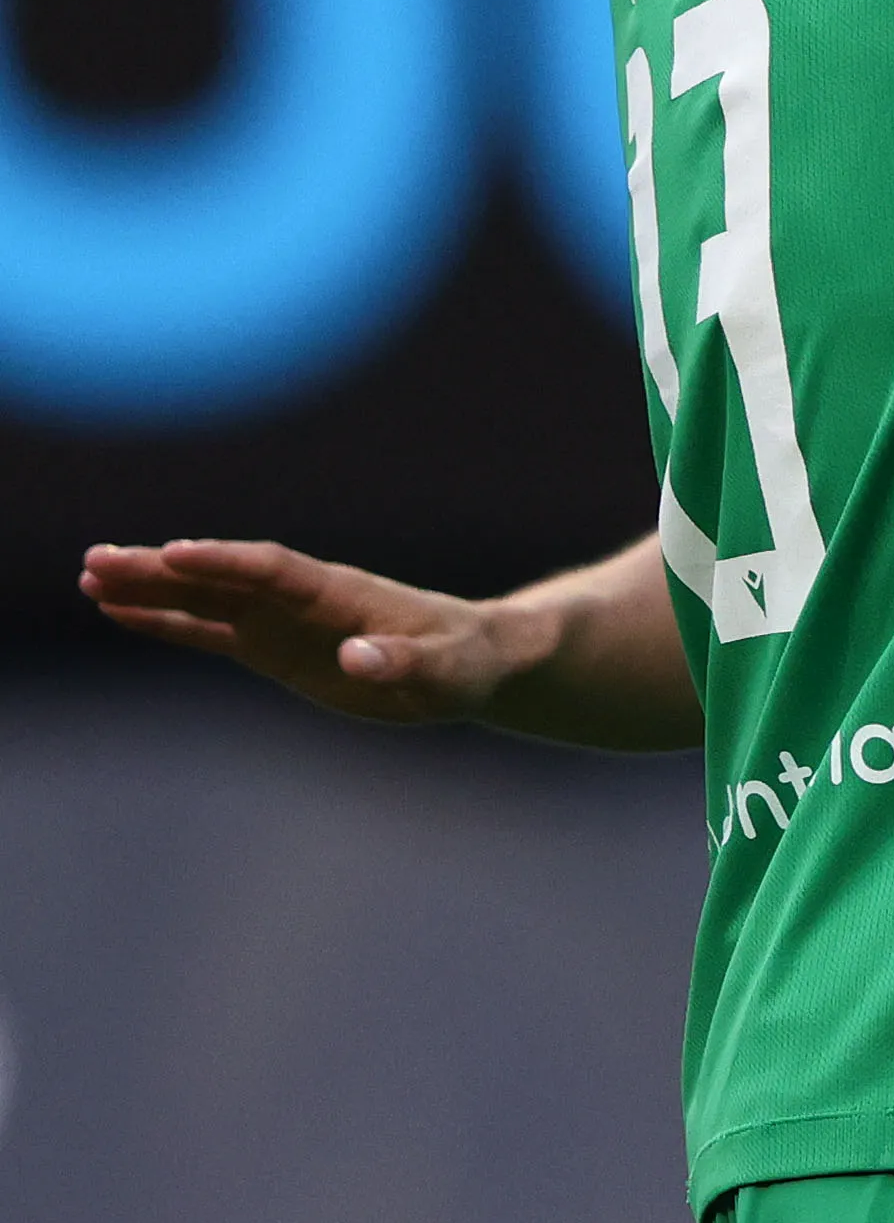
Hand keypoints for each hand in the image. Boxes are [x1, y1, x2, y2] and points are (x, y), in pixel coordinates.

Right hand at [81, 538, 525, 724]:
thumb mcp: (449, 669)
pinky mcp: (273, 646)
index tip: (174, 553)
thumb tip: (357, 659)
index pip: (273, 571)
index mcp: (342, 594)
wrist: (474, 659)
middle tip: (98, 559)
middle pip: (223, 578)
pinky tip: (120, 612)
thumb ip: (405, 664)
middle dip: (164, 570)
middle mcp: (302, 598)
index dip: (225, 563)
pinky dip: (165, 621)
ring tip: (89, 576)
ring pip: (205, 598)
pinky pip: (209, 630)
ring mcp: (282, 620)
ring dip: (150, 588)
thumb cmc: (469, 660)